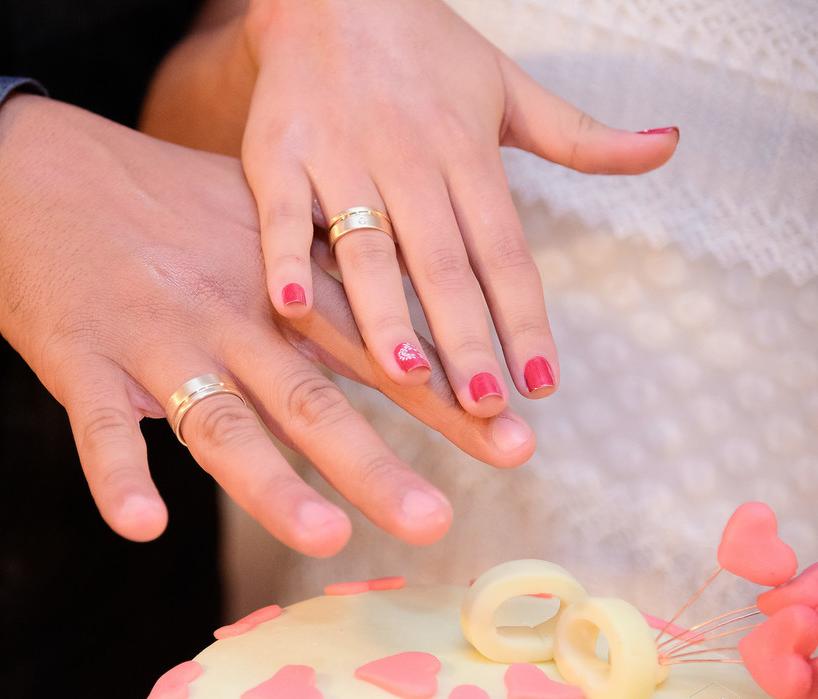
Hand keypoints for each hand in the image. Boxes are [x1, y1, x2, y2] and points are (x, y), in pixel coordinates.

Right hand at [0, 94, 534, 556]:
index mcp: (275, 290)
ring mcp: (155, 340)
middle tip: (435, 518)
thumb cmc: (156, 203)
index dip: (443, 399)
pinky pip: (99, 429)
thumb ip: (319, 279)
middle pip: (308, 399)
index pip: (371, 351)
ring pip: (218, 419)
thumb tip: (397, 326)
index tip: (511, 443)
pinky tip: (144, 524)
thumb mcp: (251, 222)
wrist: (37, 173)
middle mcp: (228, 317)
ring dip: (271, 480)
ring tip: (324, 533)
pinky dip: (118, 477)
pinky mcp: (81, 361)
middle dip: (375, 462)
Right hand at [141, 0, 678, 415]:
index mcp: (467, 151)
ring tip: (407, 376)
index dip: (526, 318)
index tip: (542, 383)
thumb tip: (666, 147)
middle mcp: (409, 158)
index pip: (504, 249)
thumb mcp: (509, 86)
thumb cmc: (424, 49)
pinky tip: (289, 309)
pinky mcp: (277, 153)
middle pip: (443, 261)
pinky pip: (281, 214)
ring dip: (385, 314)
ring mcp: (340, 156)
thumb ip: (580, 135)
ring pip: (367, 247)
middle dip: (466, 336)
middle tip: (484, 405)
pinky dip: (284, 258)